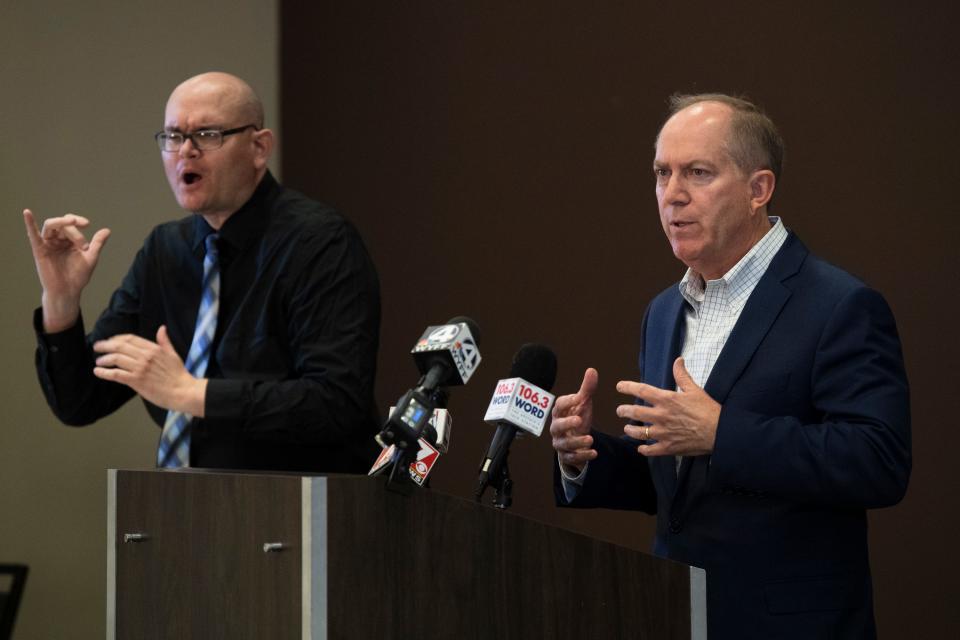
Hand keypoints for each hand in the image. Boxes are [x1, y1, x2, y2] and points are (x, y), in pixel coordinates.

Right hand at [23, 209, 110, 331]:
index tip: (87, 224)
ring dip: (61, 223)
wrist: (68, 291)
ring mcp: (48, 244)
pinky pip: (32, 235)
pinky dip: (29, 223)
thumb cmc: (78, 276)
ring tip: (71, 222)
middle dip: (75, 231)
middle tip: (83, 245)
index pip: (71, 224)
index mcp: (69, 240)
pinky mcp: (39, 250)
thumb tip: (107, 230)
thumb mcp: (90, 257)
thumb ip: (97, 243)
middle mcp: (57, 240)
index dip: (78, 221)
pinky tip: (27, 212)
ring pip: (51, 226)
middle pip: (63, 225)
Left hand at [93, 326, 206, 415]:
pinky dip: (104, 373)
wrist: (182, 391)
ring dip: (103, 359)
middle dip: (105, 345)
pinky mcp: (136, 381)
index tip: (110, 340)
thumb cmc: (179, 375)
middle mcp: (145, 356)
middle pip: (119, 346)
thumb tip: (162, 328)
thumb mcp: (173, 354)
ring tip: (98, 361)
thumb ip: (164, 341)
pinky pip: (116, 374)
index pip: (130, 339)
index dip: (116, 338)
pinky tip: (98, 372)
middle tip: (97, 347)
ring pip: (115, 359)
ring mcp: (140, 368)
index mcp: (153, 348)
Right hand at [549, 367, 598, 471]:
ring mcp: (561, 442)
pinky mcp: (567, 455)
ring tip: (590, 439)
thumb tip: (592, 370)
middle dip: (567, 423)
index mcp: (560, 412)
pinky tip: (594, 453)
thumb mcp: (583, 403)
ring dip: (577, 442)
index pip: (559, 405)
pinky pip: (571, 457)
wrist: (575, 439)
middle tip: (579, 420)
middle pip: (557, 426)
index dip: (568, 401)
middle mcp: (557, 427)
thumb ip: (587, 388)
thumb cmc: (577, 417)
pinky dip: (582, 456)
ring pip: (564, 443)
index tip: (579, 398)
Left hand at [616, 357, 720, 456]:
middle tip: (619, 411)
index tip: (619, 386)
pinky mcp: (668, 447)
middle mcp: (661, 416)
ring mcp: (663, 433)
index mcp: (667, 400)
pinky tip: (641, 448)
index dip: (627, 387)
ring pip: (639, 432)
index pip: (642, 390)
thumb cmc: (707, 409)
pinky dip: (644, 449)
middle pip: (635, 412)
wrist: (720, 432)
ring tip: (627, 428)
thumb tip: (678, 360)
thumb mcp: (694, 389)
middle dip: (623, 411)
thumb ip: (682, 375)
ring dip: (630, 430)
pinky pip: (650, 450)